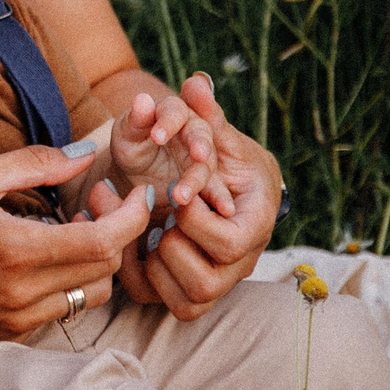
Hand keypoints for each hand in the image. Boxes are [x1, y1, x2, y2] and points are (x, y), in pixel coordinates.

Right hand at [0, 146, 155, 345]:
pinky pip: (61, 311)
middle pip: (106, 269)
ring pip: (90, 296)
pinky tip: (44, 257)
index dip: (133, 216)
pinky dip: (68, 283)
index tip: (138, 194)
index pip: (104, 242)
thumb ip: (35, 164)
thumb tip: (86, 154)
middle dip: (115, 232)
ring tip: (69, 231)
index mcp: (18, 252)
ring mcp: (17, 320)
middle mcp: (24, 295)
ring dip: (94, 262)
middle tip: (93, 202)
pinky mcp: (8, 335)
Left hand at [89, 75, 279, 321]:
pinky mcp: (196, 295)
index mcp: (256, 222)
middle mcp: (243, 262)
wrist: (227, 188)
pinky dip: (145, 281)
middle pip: (208, 282)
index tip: (174, 193)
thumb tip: (195, 83)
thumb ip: (206, 113)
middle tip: (151, 213)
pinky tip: (132, 248)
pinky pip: (171, 306)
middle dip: (170, 246)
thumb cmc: (223, 158)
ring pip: (187, 301)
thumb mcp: (216, 134)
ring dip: (154, 265)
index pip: (230, 242)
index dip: (196, 221)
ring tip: (141, 229)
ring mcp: (221, 283)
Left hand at [106, 92, 232, 215]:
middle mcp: (193, 129)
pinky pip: (214, 187)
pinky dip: (218, 198)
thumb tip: (142, 99)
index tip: (157, 136)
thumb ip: (135, 119)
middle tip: (198, 155)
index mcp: (172, 111)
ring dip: (198, 180)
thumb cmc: (130, 147)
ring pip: (206, 164)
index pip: (174, 110)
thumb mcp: (126, 135)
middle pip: (200, 135)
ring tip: (182, 196)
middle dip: (200, 144)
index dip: (168, 122)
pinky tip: (224, 209)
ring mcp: (202, 155)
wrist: (137, 175)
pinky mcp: (207, 178)